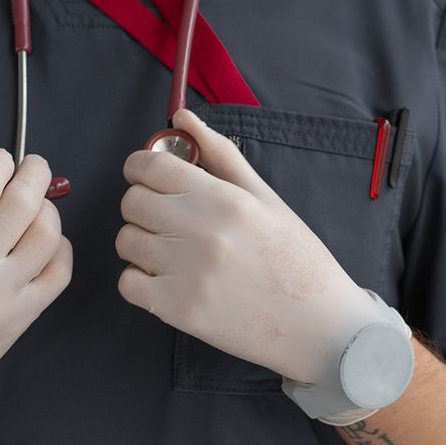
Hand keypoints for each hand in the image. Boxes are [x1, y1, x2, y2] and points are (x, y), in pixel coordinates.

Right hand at [0, 149, 72, 444]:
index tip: (1, 158)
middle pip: (24, 202)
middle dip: (34, 173)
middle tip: (34, 167)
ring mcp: (4, 295)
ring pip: (48, 234)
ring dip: (48, 209)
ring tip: (38, 205)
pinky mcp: (21, 319)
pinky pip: (58, 274)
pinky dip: (60, 250)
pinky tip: (47, 243)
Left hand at [115, 110, 380, 385]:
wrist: (320, 325)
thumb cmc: (296, 258)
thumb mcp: (266, 198)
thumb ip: (221, 155)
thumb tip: (182, 119)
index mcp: (224, 199)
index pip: (151, 166)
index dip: (141, 166)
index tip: (147, 175)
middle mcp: (201, 232)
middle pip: (132, 202)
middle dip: (143, 205)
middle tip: (167, 217)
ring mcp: (187, 274)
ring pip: (126, 241)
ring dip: (142, 243)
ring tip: (172, 251)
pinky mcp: (178, 311)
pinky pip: (128, 284)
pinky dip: (140, 281)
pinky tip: (169, 280)